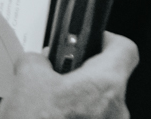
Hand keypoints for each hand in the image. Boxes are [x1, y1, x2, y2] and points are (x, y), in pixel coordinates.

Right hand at [0, 32, 138, 118]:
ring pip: (97, 109)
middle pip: (106, 82)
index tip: (92, 40)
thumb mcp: (25, 82)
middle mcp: (117, 111)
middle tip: (55, 80)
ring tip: (46, 110)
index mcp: (106, 84)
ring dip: (76, 107)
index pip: (125, 49)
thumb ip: (36, 61)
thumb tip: (37, 61)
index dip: (107, 40)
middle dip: (81, 79)